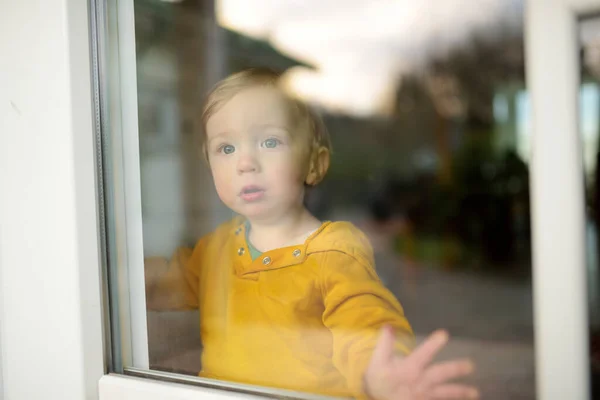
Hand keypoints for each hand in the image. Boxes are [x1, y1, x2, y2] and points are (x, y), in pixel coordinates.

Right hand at [363, 326, 478, 399]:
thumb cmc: (379, 376)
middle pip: (439, 375)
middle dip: (455, 370)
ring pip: (444, 393)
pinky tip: (465, 399)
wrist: (376, 398)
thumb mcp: (378, 360)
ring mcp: (423, 395)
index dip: (433, 344)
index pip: (423, 354)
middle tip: (471, 365)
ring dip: (460, 392)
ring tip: (475, 392)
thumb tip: (389, 326)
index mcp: (407, 369)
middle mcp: (418, 382)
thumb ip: (385, 344)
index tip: (445, 334)